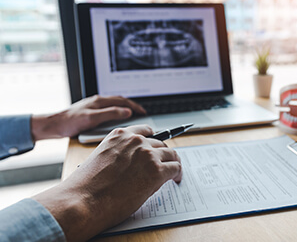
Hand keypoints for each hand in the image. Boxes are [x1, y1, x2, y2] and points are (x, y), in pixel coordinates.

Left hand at [31, 95, 145, 139]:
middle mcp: (98, 101)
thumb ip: (110, 114)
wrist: (54, 125)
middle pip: (120, 101)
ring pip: (114, 105)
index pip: (123, 101)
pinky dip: (117, 113)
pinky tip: (117, 119)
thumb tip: (127, 112)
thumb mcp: (92, 119)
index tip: (143, 112)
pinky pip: (108, 110)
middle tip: (141, 113)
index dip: (135, 106)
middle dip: (132, 106)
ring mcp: (94, 106)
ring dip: (124, 109)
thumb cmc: (70, 122)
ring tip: (132, 115)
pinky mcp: (90, 112)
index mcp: (100, 101)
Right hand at [33, 125, 181, 240]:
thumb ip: (120, 154)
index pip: (145, 131)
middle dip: (162, 155)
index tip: (157, 147)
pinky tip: (175, 179)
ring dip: (172, 163)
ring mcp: (147, 154)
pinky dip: (177, 174)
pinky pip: (175, 167)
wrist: (83, 200)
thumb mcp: (102, 158)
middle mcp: (135, 141)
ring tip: (173, 172)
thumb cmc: (87, 186)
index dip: (153, 141)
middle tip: (164, 164)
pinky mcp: (156, 170)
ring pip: (171, 154)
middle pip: (160, 143)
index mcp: (120, 135)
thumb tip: (134, 163)